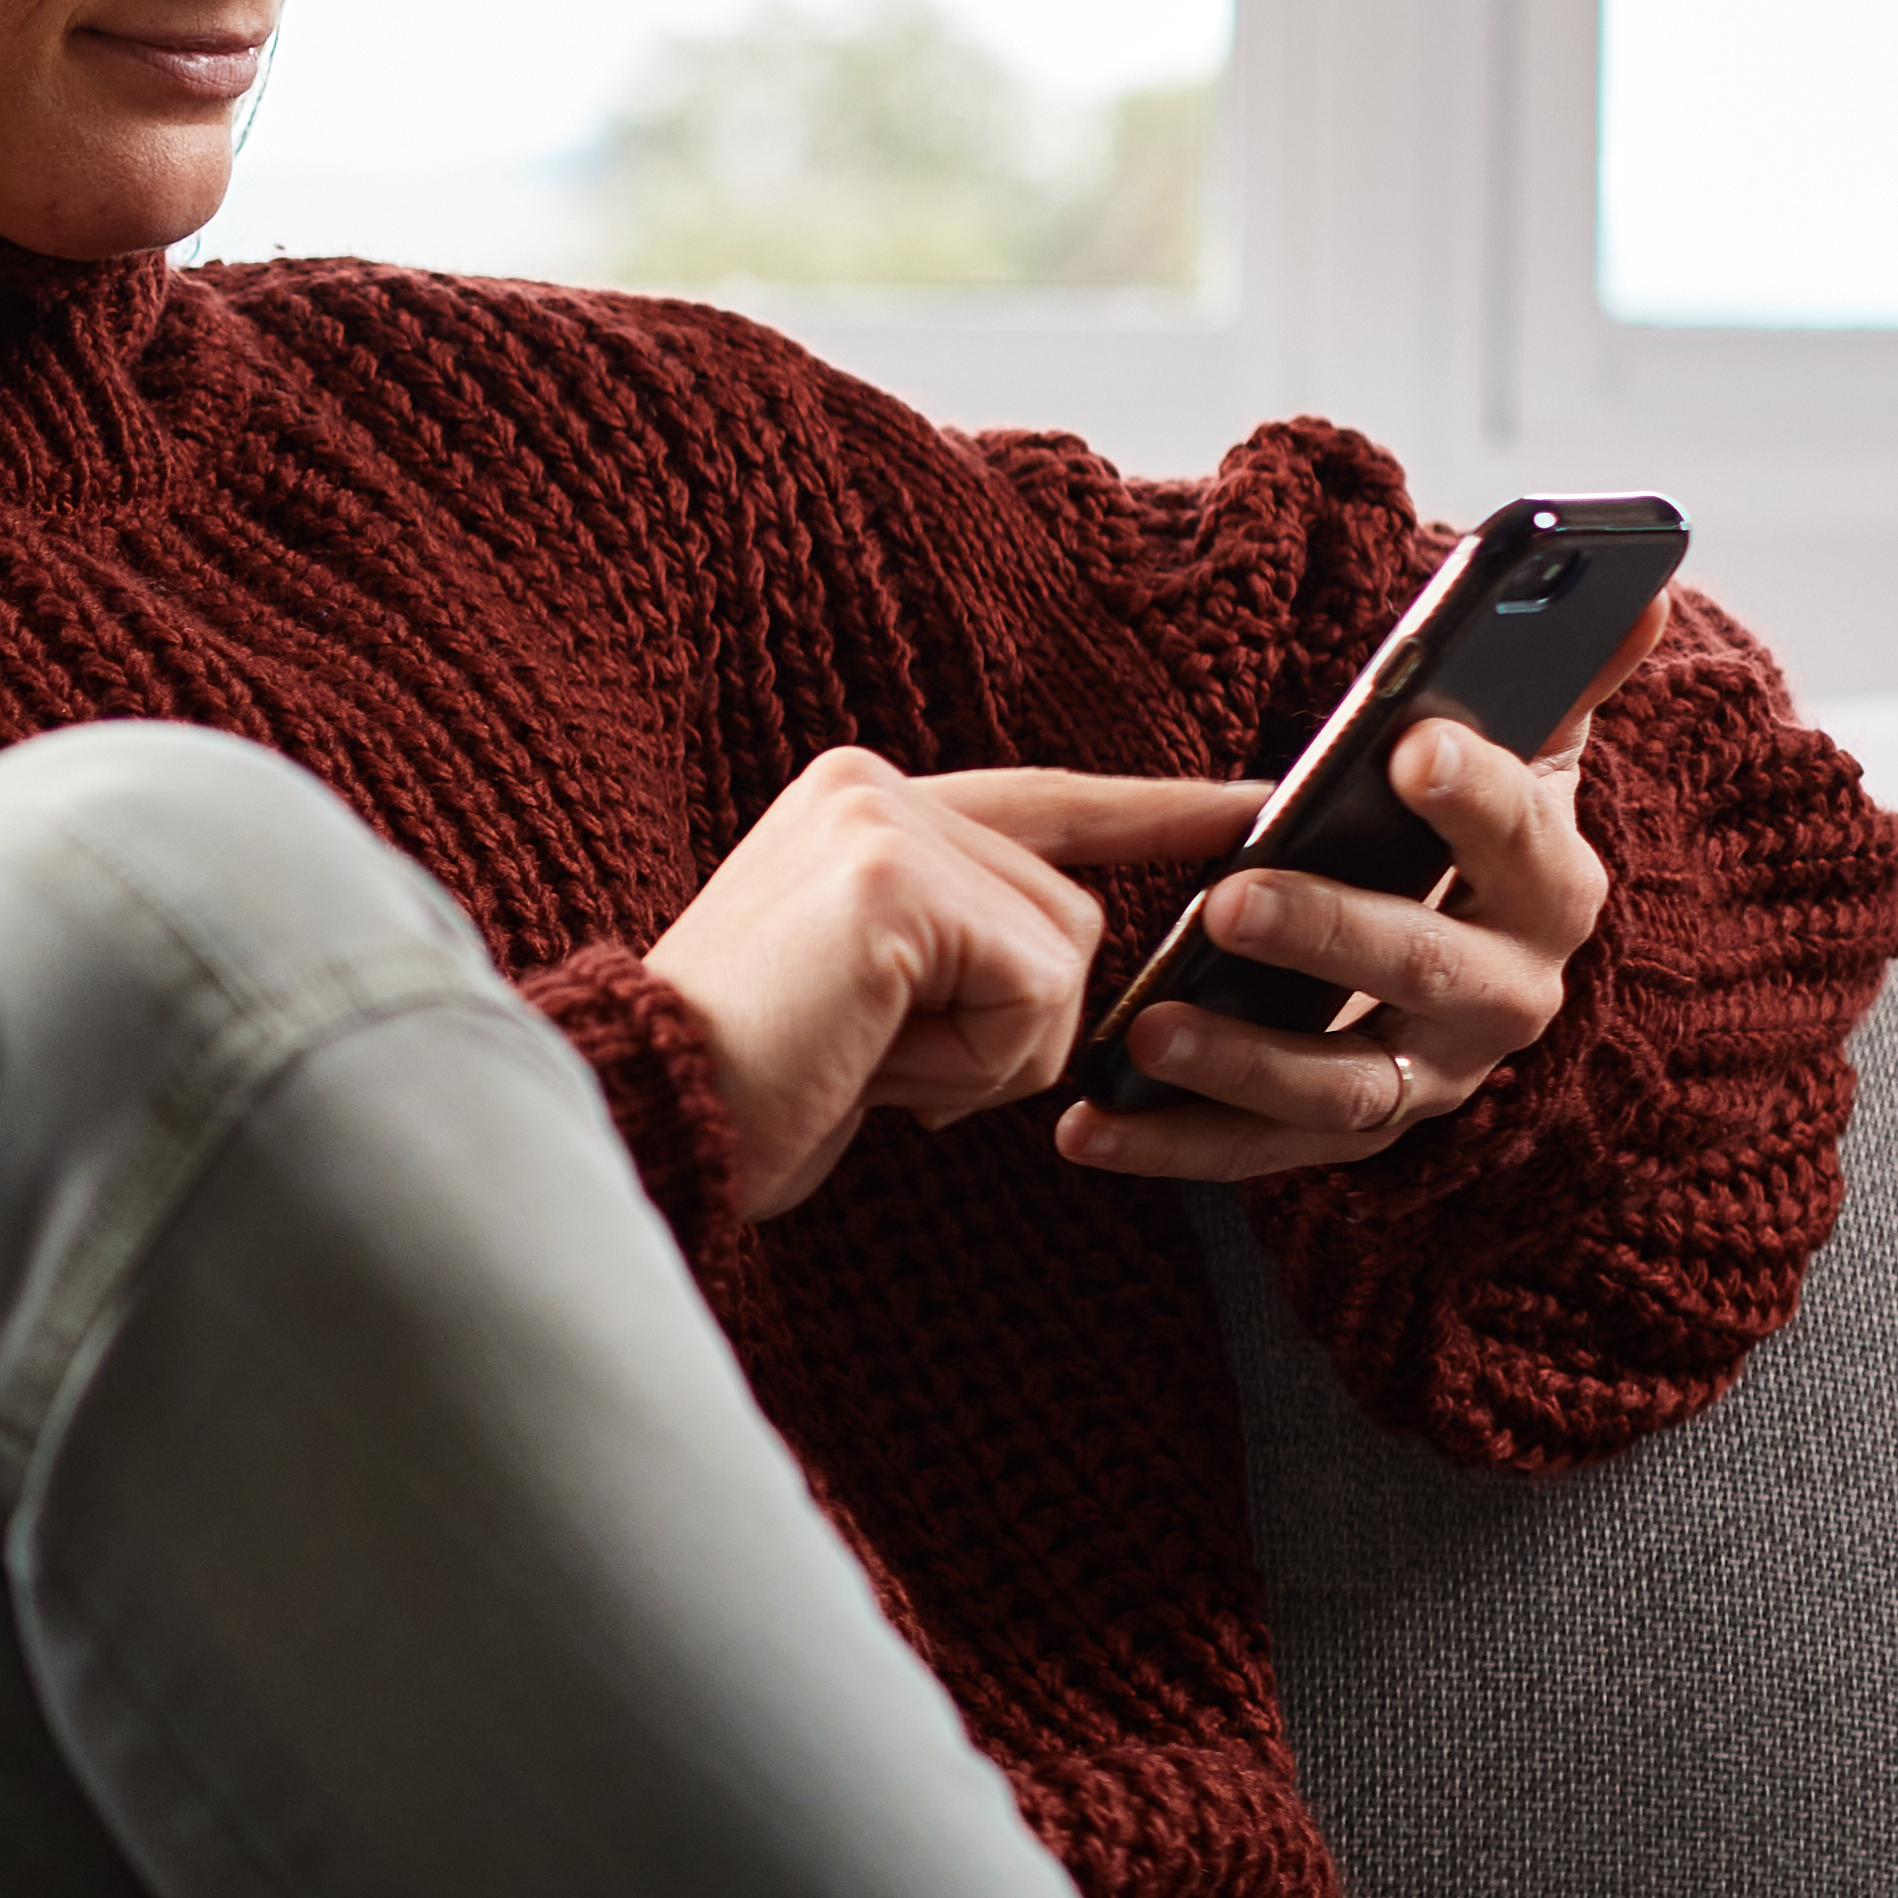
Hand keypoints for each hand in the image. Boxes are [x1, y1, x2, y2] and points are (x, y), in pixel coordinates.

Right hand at [644, 751, 1272, 1221]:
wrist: (648, 1113)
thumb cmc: (748, 1083)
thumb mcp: (873, 991)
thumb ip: (962, 943)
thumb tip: (1076, 962)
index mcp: (860, 799)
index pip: (1045, 801)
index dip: (1154, 813)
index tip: (1249, 803)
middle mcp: (871, 785)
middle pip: (1071, 910)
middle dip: (1011, 1026)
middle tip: (886, 1062)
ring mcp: (881, 821)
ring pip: (1065, 954)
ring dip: (992, 1053)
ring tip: (872, 1062)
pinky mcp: (895, 881)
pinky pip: (1035, 989)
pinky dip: (977, 1062)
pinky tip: (878, 1065)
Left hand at [1052, 710, 1606, 1186]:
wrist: (1456, 952)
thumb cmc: (1462, 831)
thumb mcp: (1521, 751)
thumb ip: (1563, 676)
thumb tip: (1639, 596)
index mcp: (1550, 891)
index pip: (1523, 844)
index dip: (1477, 798)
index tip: (1411, 746)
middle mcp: (1505, 997)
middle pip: (1427, 969)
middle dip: (1331, 934)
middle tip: (1235, 897)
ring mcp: (1426, 1076)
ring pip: (1343, 1084)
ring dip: (1243, 1061)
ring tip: (1151, 1025)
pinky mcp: (1344, 1132)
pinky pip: (1257, 1152)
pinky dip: (1172, 1147)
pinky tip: (1086, 1127)